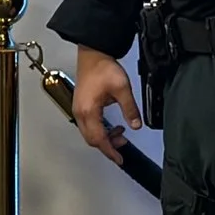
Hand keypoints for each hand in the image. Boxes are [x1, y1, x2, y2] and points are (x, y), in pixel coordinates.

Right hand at [71, 46, 141, 164]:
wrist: (93, 55)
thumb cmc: (103, 68)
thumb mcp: (123, 88)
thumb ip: (130, 109)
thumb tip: (136, 125)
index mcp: (89, 111)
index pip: (99, 139)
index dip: (110, 151)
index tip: (120, 159)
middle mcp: (80, 113)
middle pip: (91, 139)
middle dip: (108, 146)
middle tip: (123, 145)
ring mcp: (78, 110)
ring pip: (89, 133)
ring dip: (104, 137)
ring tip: (120, 134)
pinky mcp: (81, 106)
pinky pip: (88, 125)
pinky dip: (100, 130)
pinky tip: (112, 125)